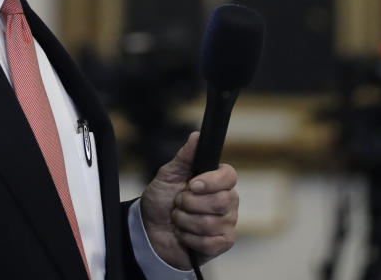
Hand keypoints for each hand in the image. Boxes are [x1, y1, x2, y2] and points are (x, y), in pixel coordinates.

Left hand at [139, 132, 238, 269]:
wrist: (151, 229)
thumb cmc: (162, 199)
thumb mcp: (168, 174)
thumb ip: (184, 156)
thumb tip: (197, 135)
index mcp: (218, 180)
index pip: (229, 176)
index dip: (211, 181)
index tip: (191, 184)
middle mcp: (228, 200)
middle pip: (221, 201)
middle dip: (190, 203)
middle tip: (178, 202)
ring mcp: (227, 223)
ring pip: (210, 223)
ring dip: (185, 221)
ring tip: (178, 218)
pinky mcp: (222, 243)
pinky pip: (210, 242)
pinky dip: (189, 238)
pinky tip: (184, 234)